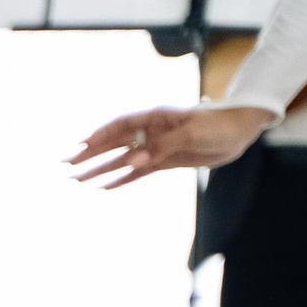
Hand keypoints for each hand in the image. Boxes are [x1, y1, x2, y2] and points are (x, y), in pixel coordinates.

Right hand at [70, 106, 271, 187]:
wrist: (239, 132)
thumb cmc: (218, 126)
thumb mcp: (191, 135)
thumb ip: (161, 147)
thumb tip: (133, 161)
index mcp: (155, 118)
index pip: (120, 127)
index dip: (99, 136)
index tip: (79, 147)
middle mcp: (151, 132)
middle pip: (114, 144)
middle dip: (89, 155)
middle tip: (66, 166)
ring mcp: (156, 147)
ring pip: (122, 160)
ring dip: (100, 170)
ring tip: (77, 180)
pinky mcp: (164, 161)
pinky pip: (137, 173)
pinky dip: (121, 180)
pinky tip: (104, 188)